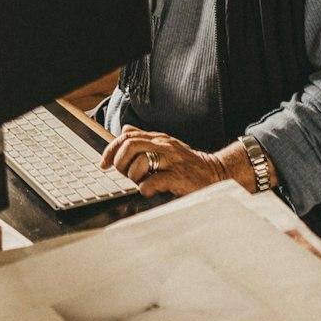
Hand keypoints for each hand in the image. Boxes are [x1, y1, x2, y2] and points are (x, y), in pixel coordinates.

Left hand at [99, 126, 229, 198]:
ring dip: (133, 176)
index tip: (104, 163)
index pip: (127, 136)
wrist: (216, 173)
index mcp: (158, 138)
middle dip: (119, 161)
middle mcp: (164, 146)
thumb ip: (145, 138)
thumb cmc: (188, 163)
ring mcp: (172, 161)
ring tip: (139, 182)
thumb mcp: (166, 145)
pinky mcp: (178, 177)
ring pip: (140, 161)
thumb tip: (125, 130)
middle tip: (122, 174)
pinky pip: (154, 181)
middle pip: (130, 145)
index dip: (111, 149)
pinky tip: (148, 191)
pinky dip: (145, 188)